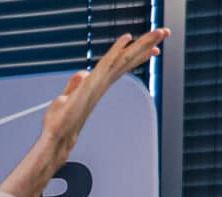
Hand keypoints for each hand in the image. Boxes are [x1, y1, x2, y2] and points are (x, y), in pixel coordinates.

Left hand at [40, 29, 168, 154]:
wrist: (56, 138)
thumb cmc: (58, 125)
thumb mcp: (64, 100)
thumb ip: (73, 86)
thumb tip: (82, 75)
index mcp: (97, 86)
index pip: (120, 66)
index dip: (136, 55)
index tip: (152, 48)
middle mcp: (101, 84)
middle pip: (126, 60)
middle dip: (146, 45)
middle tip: (165, 33)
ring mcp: (97, 84)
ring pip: (122, 60)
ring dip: (141, 44)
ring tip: (160, 32)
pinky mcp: (90, 85)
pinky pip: (106, 64)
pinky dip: (116, 50)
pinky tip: (127, 39)